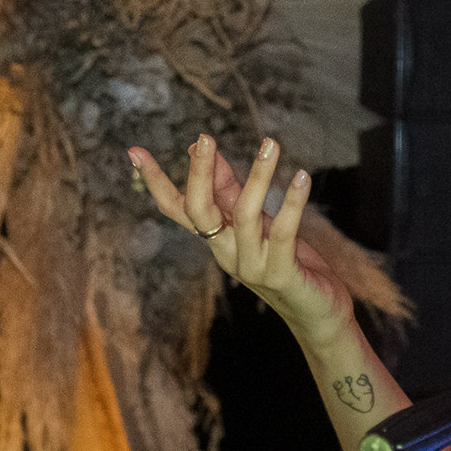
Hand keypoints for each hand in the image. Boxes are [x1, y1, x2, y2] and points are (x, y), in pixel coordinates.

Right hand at [128, 135, 354, 346]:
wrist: (316, 313)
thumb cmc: (287, 262)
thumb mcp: (257, 224)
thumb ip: (231, 191)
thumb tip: (202, 149)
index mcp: (217, 239)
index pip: (178, 209)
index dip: (157, 183)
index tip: (135, 152)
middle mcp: (226, 254)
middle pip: (200, 211)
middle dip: (199, 174)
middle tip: (205, 137)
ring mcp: (251, 267)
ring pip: (245, 216)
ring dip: (258, 176)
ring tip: (271, 144)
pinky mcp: (281, 275)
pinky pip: (283, 233)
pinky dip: (292, 203)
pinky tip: (302, 177)